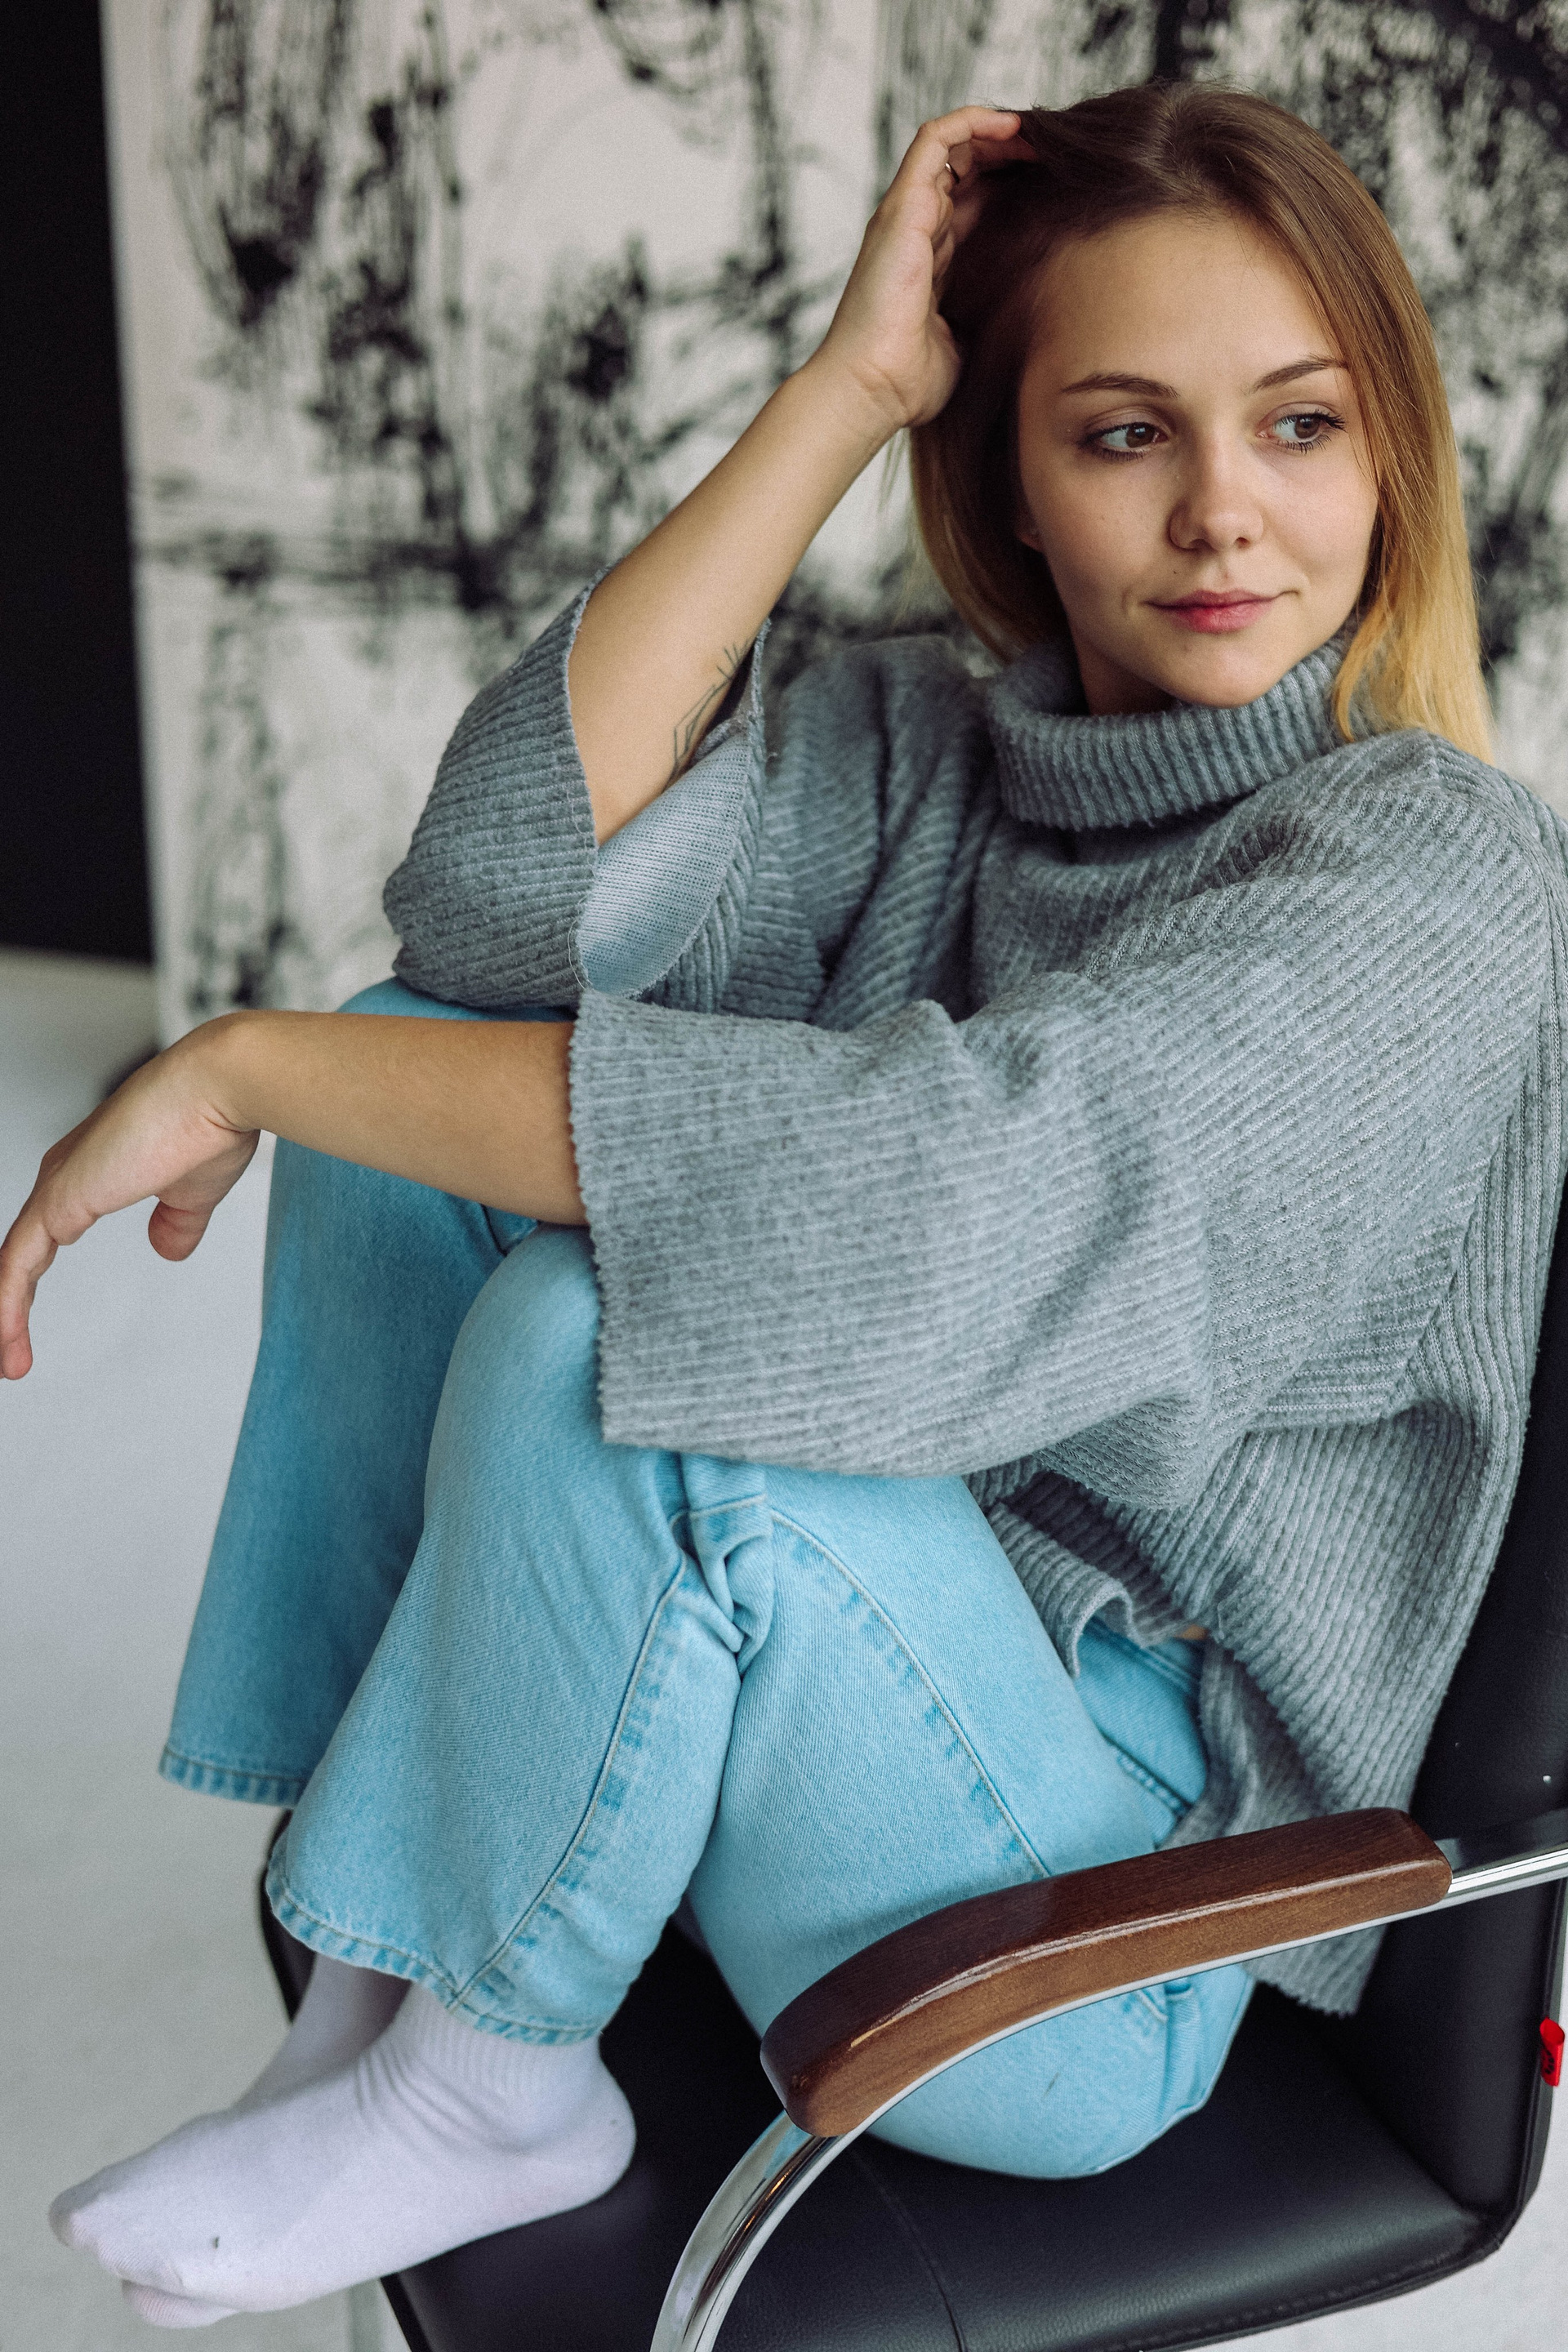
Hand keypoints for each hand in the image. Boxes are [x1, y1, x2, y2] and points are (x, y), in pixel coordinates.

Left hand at [0, 1019, 259, 1380]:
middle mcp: (66, 1176)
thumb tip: (167, 1250)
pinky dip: (7, 1306)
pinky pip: (16, 1266)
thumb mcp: (194, 1192)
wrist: (217, 1090)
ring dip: (6, 1317)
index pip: (45, 1235)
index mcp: (94, 1171)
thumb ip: (177, 1223)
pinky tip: (6, 1339)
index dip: (30, 1280)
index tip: (28, 1323)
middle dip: (8, 1303)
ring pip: (13, 1264)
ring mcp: (59, 1188)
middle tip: (10, 1351)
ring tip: (10, 1361)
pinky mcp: (60, 1202)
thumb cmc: (210, 1123)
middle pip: (20, 1252)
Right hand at [811, 106, 1033, 434]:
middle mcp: (916, 228)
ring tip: (1039, 137)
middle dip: (1010, 155)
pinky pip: (936, 140)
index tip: (1052, 186)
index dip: (1010, 185)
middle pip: (966, 169)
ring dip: (998, 134)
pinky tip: (1013, 126)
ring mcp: (906, 214)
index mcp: (931, 258)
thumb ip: (987, 317)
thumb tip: (1026, 316)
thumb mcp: (966, 340)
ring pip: (954, 147)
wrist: (871, 388)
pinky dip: (973, 122)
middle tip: (1055, 157)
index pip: (972, 202)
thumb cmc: (909, 380)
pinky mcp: (903, 206)